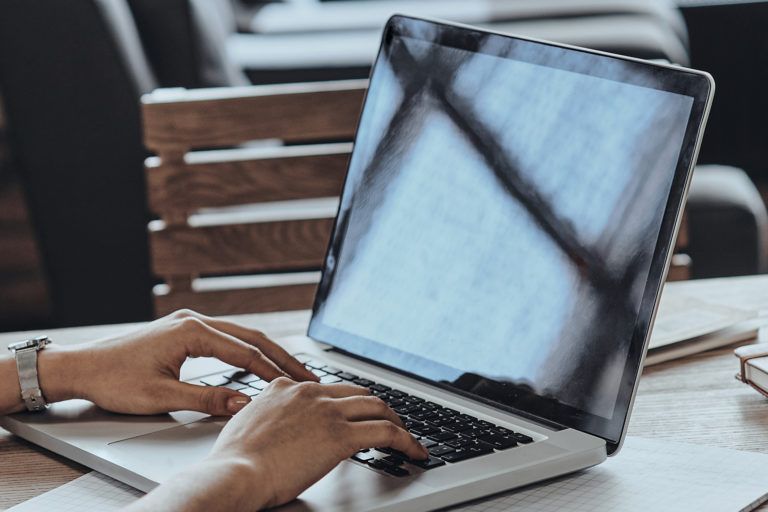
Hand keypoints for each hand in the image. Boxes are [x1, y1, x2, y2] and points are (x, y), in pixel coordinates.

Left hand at [38, 309, 317, 415]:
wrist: (81, 367)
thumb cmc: (114, 380)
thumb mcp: (162, 396)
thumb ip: (207, 398)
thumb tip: (244, 401)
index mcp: (191, 332)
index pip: (245, 352)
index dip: (272, 372)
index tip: (294, 387)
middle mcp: (194, 321)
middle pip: (251, 337)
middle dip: (280, 357)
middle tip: (307, 375)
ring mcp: (189, 324)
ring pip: (240, 335)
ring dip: (266, 353)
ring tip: (290, 370)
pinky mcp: (184, 331)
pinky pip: (226, 338)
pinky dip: (247, 350)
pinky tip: (258, 362)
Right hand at [208, 378, 429, 508]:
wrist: (234, 472)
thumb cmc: (234, 460)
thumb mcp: (247, 425)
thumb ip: (267, 417)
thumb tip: (276, 429)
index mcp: (286, 387)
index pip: (329, 388)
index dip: (348, 402)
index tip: (356, 413)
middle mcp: (309, 392)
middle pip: (358, 392)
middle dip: (377, 408)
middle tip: (389, 423)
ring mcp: (326, 411)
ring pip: (377, 407)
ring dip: (397, 422)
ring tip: (406, 438)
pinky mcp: (340, 434)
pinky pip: (386, 432)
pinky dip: (406, 441)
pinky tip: (414, 452)